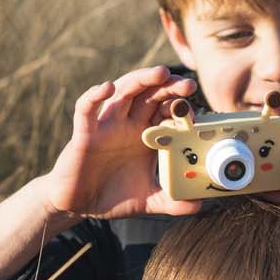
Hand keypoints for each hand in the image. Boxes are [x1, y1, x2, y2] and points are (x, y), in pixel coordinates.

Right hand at [41, 65, 202, 220]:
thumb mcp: (150, 202)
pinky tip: (107, 87)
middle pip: (150, 95)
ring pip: (124, 92)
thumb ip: (173, 202)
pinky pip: (86, 109)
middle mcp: (128, 125)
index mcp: (146, 137)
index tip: (198, 112)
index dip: (181, 108)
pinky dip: (95, 95)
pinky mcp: (84, 134)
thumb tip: (199, 206)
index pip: (167, 112)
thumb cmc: (114, 197)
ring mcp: (107, 126)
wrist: (80, 206)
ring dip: (142, 79)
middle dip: (169, 86)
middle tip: (189, 84)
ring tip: (162, 73)